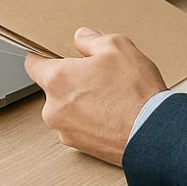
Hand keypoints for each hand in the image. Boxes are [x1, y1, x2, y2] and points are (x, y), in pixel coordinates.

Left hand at [23, 27, 167, 165]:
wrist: (154, 133)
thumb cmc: (136, 93)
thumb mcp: (118, 47)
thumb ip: (92, 40)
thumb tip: (82, 39)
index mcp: (57, 79)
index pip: (32, 64)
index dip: (43, 56)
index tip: (51, 56)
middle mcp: (54, 108)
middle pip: (53, 87)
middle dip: (71, 80)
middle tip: (97, 76)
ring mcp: (65, 130)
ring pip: (66, 108)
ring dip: (80, 101)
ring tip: (109, 97)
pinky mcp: (78, 146)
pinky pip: (78, 126)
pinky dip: (90, 120)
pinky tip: (111, 113)